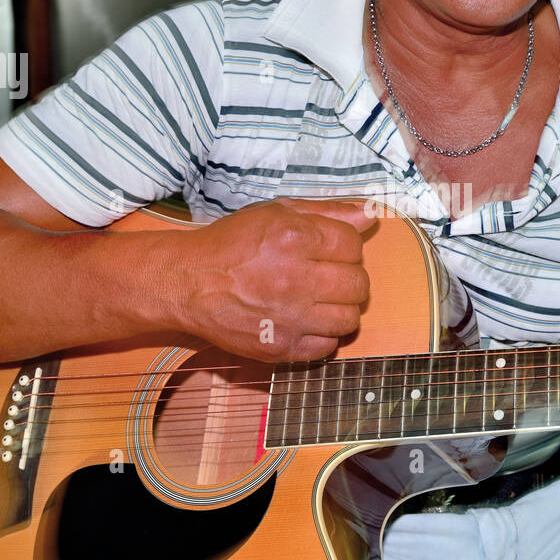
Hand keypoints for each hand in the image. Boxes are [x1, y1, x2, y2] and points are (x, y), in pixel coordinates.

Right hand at [171, 198, 374, 361]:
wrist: (188, 283)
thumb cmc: (232, 245)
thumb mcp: (275, 213)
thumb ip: (326, 212)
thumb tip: (370, 215)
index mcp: (295, 238)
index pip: (353, 245)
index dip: (346, 247)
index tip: (331, 250)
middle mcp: (295, 278)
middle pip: (359, 284)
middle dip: (350, 278)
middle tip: (329, 277)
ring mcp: (289, 317)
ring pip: (350, 319)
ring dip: (341, 309)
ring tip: (320, 301)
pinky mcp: (280, 347)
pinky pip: (328, 347)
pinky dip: (323, 336)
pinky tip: (307, 322)